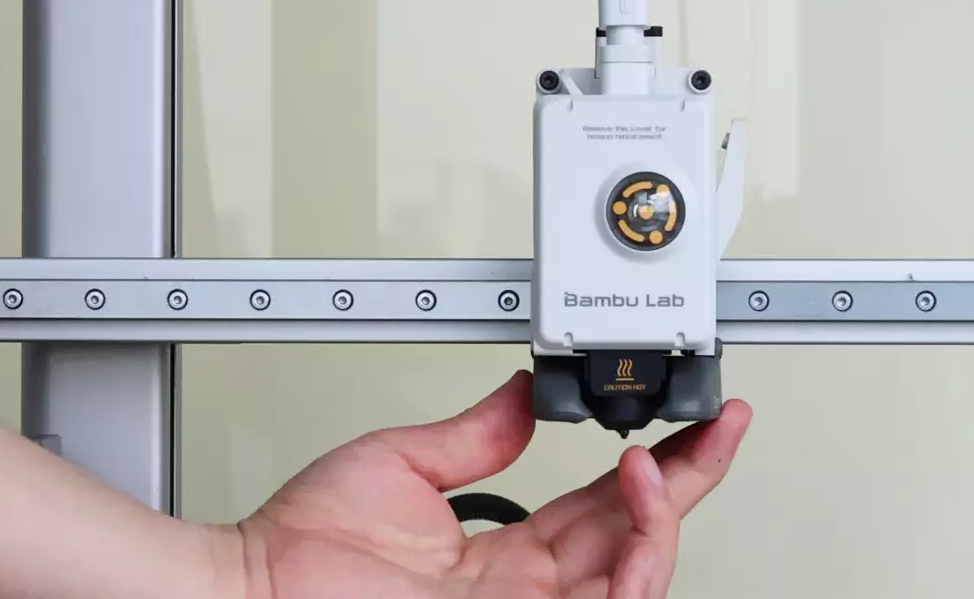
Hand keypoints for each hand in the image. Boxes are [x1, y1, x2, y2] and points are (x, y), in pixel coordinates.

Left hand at [231, 370, 751, 597]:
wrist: (250, 585)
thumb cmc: (299, 546)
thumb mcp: (404, 463)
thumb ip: (476, 434)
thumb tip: (524, 393)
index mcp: (506, 554)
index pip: (606, 505)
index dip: (657, 465)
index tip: (693, 420)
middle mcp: (527, 590)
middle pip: (639, 536)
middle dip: (692, 478)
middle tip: (723, 425)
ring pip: (639, 575)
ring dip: (666, 515)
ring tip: (660, 458)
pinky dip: (639, 559)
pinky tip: (639, 504)